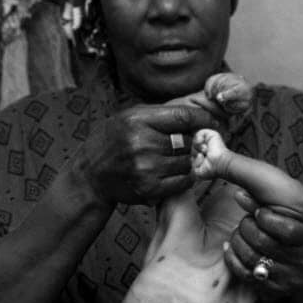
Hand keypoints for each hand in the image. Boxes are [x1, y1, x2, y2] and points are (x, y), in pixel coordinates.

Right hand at [74, 102, 217, 205]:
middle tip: (188, 144)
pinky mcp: (149, 188)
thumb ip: (160, 115)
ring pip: (186, 162)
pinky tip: (174, 173)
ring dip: (186, 161)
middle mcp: (142, 143)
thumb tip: (197, 114)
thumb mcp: (129, 117)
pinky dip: (184, 178)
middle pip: (186, 141)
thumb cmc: (112, 141)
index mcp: (138, 120)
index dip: (202, 119)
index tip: (212, 122)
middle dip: (191, 143)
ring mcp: (146, 167)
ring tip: (174, 159)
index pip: (182, 116)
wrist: (90, 174)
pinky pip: (182, 182)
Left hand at [223, 188, 302, 296]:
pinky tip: (231, 247)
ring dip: (238, 241)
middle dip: (247, 227)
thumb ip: (272, 204)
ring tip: (239, 233)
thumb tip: (239, 195)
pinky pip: (245, 274)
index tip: (260, 212)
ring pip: (252, 259)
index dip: (267, 218)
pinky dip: (232, 259)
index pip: (288, 230)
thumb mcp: (298, 216)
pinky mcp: (275, 290)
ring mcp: (290, 279)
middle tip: (246, 221)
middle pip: (264, 243)